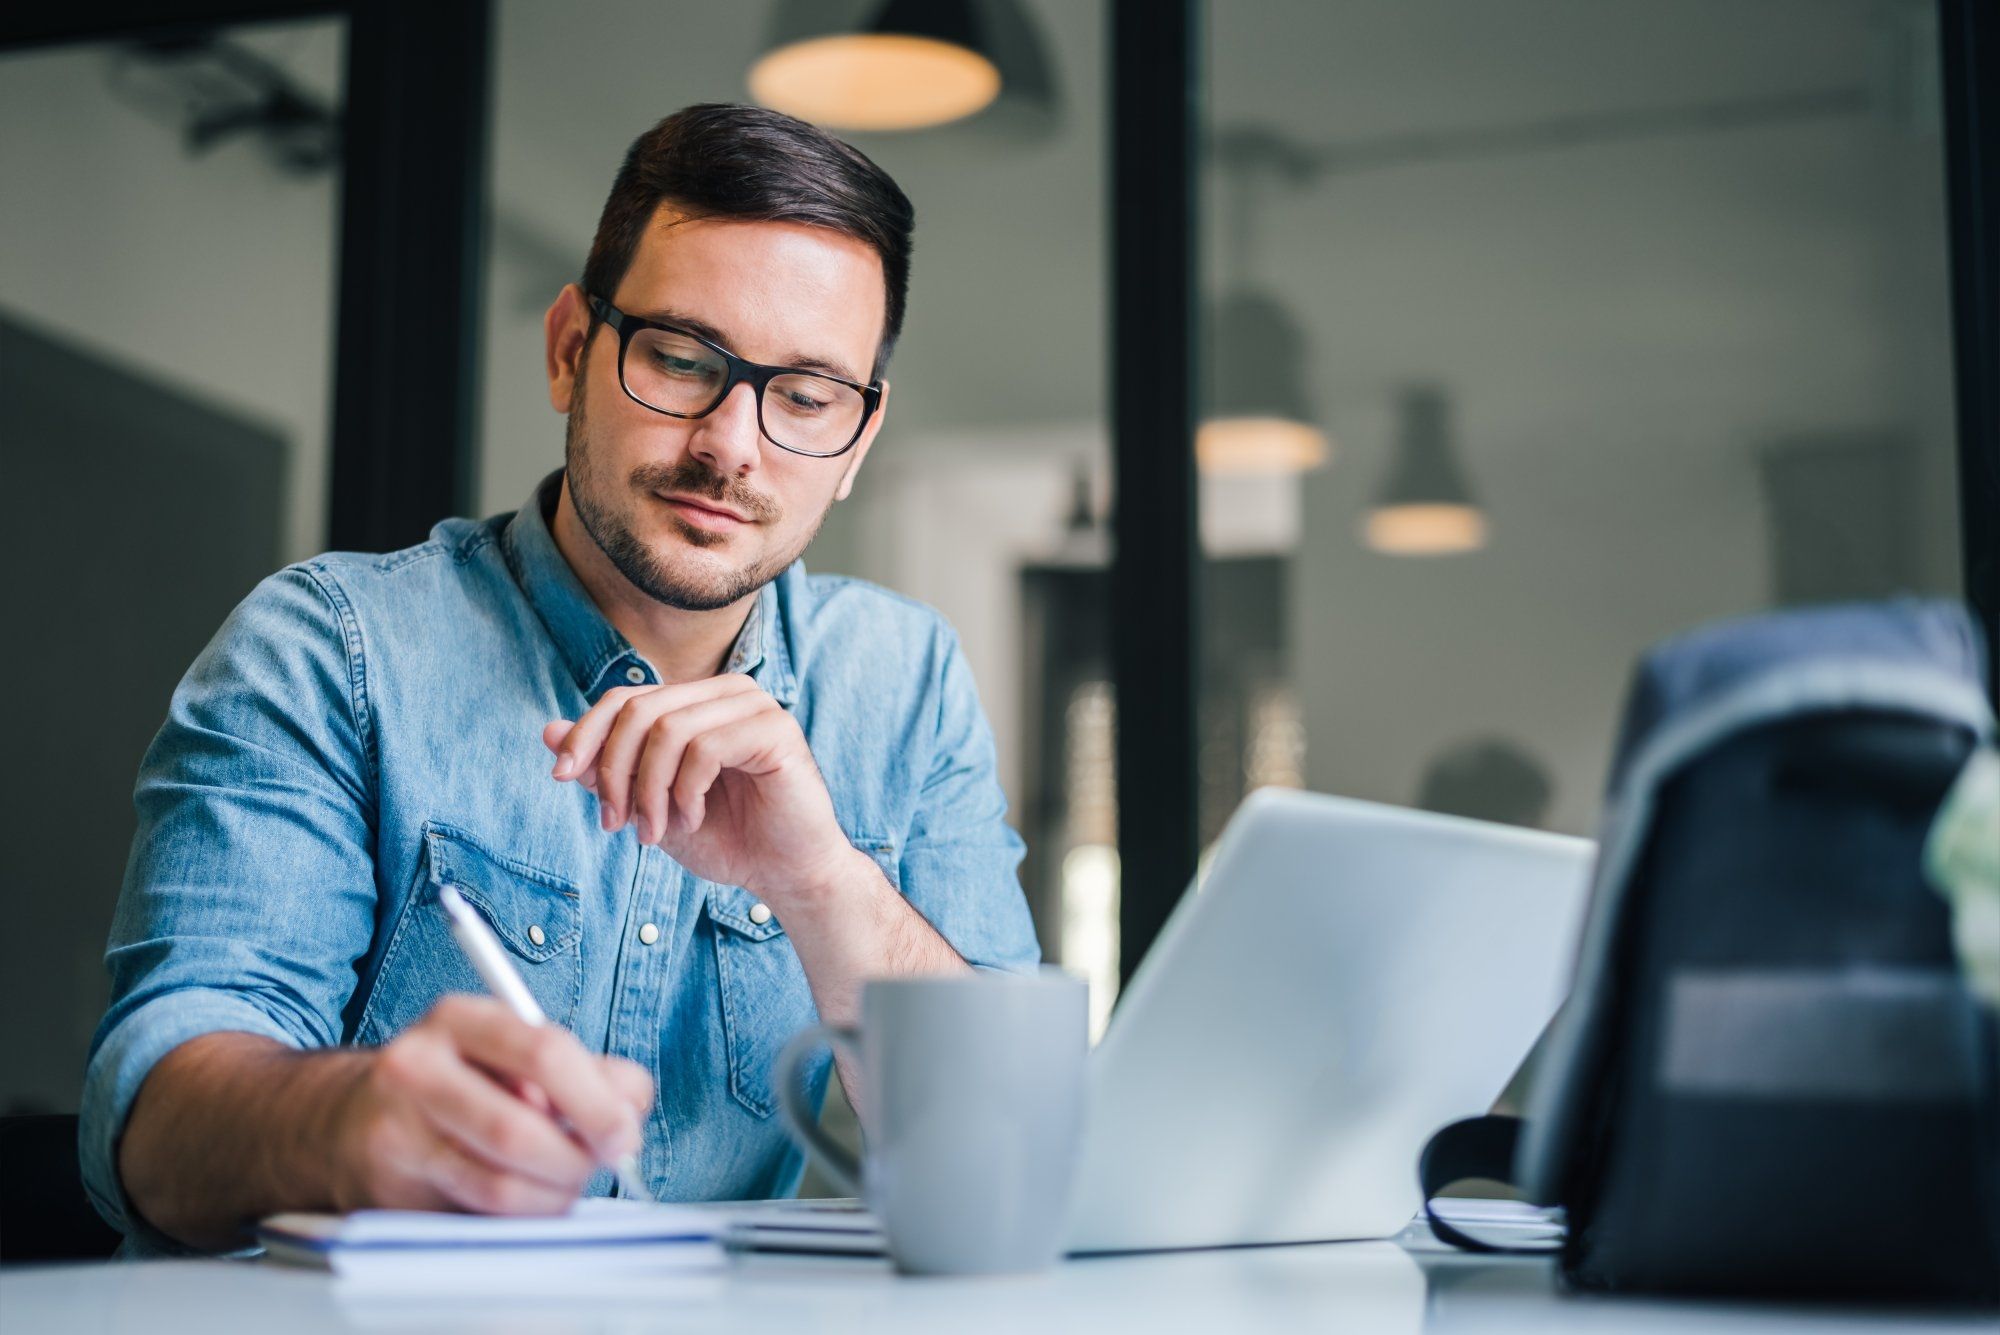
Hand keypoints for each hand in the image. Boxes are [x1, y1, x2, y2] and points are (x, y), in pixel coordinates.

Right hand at [327, 995, 652, 1214]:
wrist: (353, 1120)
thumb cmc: (462, 1083)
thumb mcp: (519, 1055)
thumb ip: (589, 1072)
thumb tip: (631, 1106)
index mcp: (461, 1018)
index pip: (544, 1053)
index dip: (597, 1102)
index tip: (624, 1133)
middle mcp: (417, 1065)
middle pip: (521, 1127)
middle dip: (577, 1158)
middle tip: (600, 1164)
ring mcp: (396, 1128)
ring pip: (501, 1183)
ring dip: (553, 1194)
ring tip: (564, 1183)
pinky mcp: (390, 1184)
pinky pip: (477, 1213)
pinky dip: (522, 1215)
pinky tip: (530, 1198)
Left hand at [543, 675, 852, 903]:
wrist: (786, 874)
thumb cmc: (727, 838)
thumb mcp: (651, 805)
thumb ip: (608, 768)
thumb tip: (549, 732)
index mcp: (698, 701)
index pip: (626, 698)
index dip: (586, 734)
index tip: (562, 778)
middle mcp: (726, 692)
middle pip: (641, 710)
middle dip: (615, 771)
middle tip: (616, 824)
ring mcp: (754, 705)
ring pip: (668, 728)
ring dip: (650, 790)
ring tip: (655, 831)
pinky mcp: (775, 728)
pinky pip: (704, 748)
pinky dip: (685, 791)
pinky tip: (692, 818)